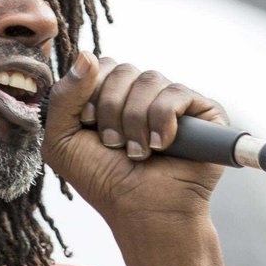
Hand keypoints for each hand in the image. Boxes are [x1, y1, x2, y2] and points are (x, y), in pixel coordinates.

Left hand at [42, 52, 225, 232]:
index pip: (100, 65)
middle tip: (114, 144)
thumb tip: (85, 54)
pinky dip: (162, 119)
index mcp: (112, 94)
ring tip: (137, 153)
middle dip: (111, 110)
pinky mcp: (203, 112)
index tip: (88, 125)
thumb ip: (62, 96)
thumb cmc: (103, 180)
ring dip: (135, 121)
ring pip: (149, 79)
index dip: (91, 92)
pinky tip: (161, 146)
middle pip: (123, 69)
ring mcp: (174, 101)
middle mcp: (143, 94)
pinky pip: (177, 93)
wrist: (141, 211)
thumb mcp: (62, 141)